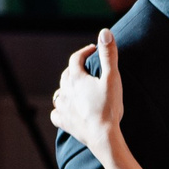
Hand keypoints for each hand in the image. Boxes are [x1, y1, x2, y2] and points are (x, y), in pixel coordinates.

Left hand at [52, 30, 124, 160]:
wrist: (103, 136)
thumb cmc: (109, 107)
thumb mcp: (112, 78)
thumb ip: (109, 54)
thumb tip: (105, 31)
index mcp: (76, 78)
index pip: (75, 58)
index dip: (84, 51)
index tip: (93, 49)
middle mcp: (65, 91)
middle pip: (66, 75)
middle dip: (75, 69)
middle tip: (87, 68)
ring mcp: (63, 107)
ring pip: (59, 93)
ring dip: (66, 89)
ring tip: (75, 89)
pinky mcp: (64, 122)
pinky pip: (56, 113)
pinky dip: (60, 109)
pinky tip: (66, 110)